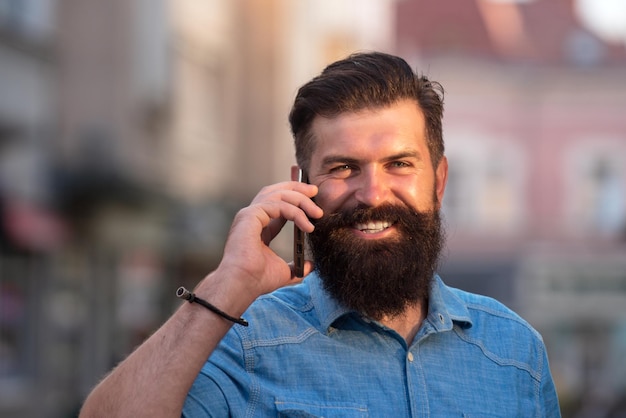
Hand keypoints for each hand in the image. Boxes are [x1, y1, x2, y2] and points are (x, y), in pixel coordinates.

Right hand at [199, 181, 322, 301]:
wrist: (244, 284)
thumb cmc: (257, 280)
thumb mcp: (285, 271)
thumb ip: (297, 265)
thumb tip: (310, 266)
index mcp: (259, 226)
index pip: (278, 204)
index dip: (295, 199)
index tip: (314, 200)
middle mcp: (252, 217)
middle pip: (275, 191)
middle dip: (297, 188)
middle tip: (315, 191)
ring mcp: (250, 214)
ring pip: (278, 194)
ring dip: (301, 200)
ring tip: (317, 213)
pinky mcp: (250, 215)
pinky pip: (278, 205)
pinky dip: (295, 212)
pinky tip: (307, 226)